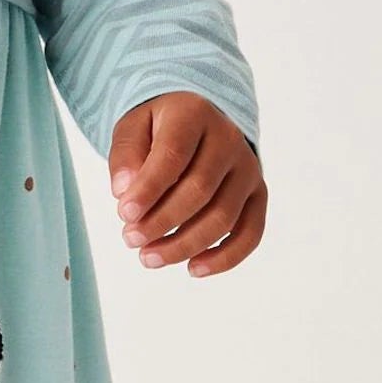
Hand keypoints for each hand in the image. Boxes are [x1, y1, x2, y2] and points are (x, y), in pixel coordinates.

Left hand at [108, 93, 265, 278]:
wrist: (196, 119)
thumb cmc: (158, 127)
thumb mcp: (133, 126)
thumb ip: (125, 154)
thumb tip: (124, 192)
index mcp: (194, 114)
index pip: (173, 156)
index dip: (148, 189)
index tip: (123, 214)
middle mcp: (229, 139)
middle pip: (199, 190)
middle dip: (161, 221)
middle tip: (130, 239)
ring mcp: (248, 168)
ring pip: (223, 217)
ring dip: (184, 244)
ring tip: (149, 257)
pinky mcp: (258, 194)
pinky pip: (250, 232)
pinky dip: (225, 258)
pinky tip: (194, 269)